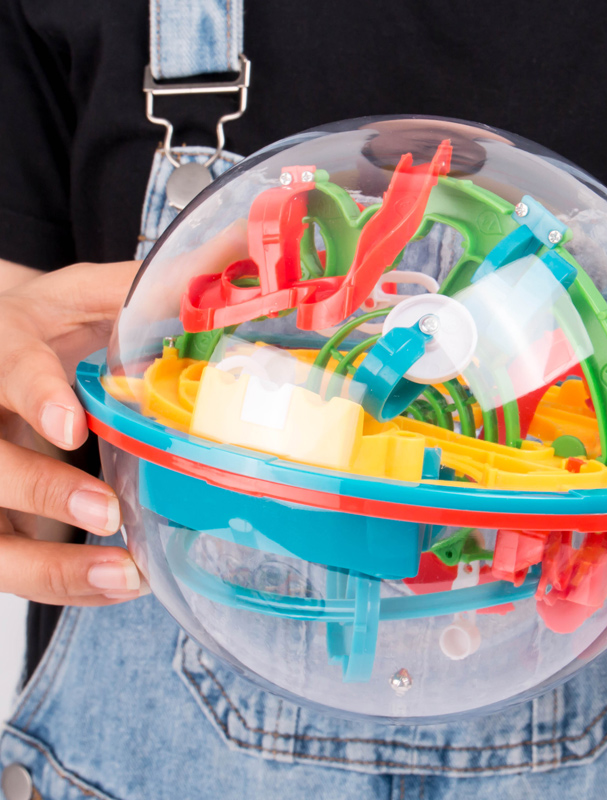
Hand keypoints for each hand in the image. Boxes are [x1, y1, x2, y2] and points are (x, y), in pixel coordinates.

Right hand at [0, 260, 148, 604]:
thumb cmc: (41, 325)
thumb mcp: (77, 294)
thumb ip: (137, 285)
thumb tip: (234, 250)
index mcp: (1, 344)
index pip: (5, 367)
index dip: (32, 394)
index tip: (69, 427)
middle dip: (40, 490)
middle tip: (107, 513)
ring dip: (47, 565)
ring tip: (124, 578)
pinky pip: (6, 560)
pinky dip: (59, 581)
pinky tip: (115, 586)